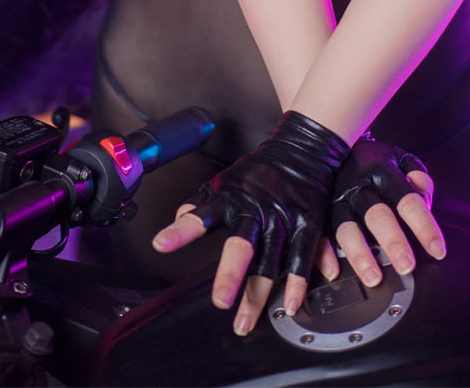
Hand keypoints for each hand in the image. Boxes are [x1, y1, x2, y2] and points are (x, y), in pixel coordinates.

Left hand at [152, 111, 347, 335]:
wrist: (304, 148)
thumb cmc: (261, 169)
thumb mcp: (227, 178)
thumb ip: (201, 200)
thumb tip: (180, 217)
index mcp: (231, 199)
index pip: (201, 216)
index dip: (181, 231)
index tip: (161, 244)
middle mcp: (256, 211)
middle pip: (242, 245)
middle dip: (231, 273)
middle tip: (221, 301)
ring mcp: (283, 219)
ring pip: (270, 263)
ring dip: (259, 295)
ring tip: (245, 322)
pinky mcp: (308, 225)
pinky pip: (303, 259)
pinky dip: (298, 283)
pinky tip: (289, 305)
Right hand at [325, 135, 445, 288]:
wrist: (337, 147)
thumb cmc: (375, 162)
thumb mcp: (401, 159)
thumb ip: (419, 178)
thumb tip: (425, 202)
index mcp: (383, 171)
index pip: (408, 200)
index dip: (424, 226)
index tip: (438, 251)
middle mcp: (359, 186)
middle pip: (377, 215)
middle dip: (393, 242)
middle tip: (407, 266)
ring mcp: (337, 199)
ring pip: (346, 228)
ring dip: (360, 254)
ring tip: (374, 277)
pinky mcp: (320, 210)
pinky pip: (319, 234)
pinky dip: (324, 254)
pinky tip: (334, 271)